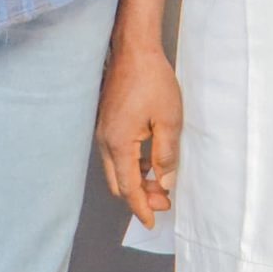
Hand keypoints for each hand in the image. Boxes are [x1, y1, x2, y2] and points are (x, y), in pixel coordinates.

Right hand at [96, 43, 182, 229]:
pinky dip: (131, 165)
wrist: (133, 49)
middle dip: (139, 198)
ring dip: (135, 181)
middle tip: (163, 201)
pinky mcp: (107, 121)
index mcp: (119, 144)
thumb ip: (166, 155)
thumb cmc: (152, 80)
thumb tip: (165, 183)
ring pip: (116, 169)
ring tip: (160, 182)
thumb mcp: (169, 120)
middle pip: (118, 183)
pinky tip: (149, 160)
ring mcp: (103, 130)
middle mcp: (105, 141)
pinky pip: (116, 154)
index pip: (128, 188)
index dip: (141, 208)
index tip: (152, 222)